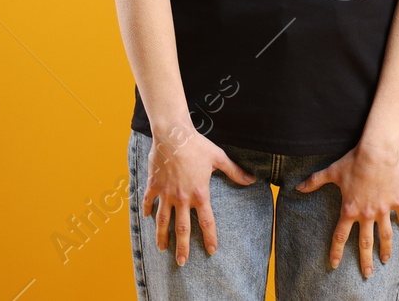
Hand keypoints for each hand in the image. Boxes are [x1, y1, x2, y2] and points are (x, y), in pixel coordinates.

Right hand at [143, 121, 256, 265]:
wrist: (173, 135)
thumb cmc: (197, 145)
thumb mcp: (219, 158)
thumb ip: (234, 172)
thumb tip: (252, 179)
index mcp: (200, 194)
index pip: (206, 222)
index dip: (210, 237)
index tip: (211, 250)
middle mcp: (182, 198)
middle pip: (182, 228)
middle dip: (182, 247)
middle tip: (182, 263)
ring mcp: (166, 193)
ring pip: (162, 221)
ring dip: (162, 236)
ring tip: (162, 249)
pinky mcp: (153, 185)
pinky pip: (148, 202)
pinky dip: (146, 211)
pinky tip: (146, 219)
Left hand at [295, 143, 398, 278]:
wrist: (377, 152)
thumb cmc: (354, 161)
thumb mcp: (332, 172)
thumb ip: (315, 181)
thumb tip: (298, 187)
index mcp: (349, 210)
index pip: (340, 237)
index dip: (336, 252)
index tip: (335, 264)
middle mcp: (366, 214)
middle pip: (365, 243)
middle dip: (365, 261)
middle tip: (367, 274)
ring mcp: (382, 209)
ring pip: (385, 235)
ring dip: (385, 249)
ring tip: (385, 260)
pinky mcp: (395, 200)